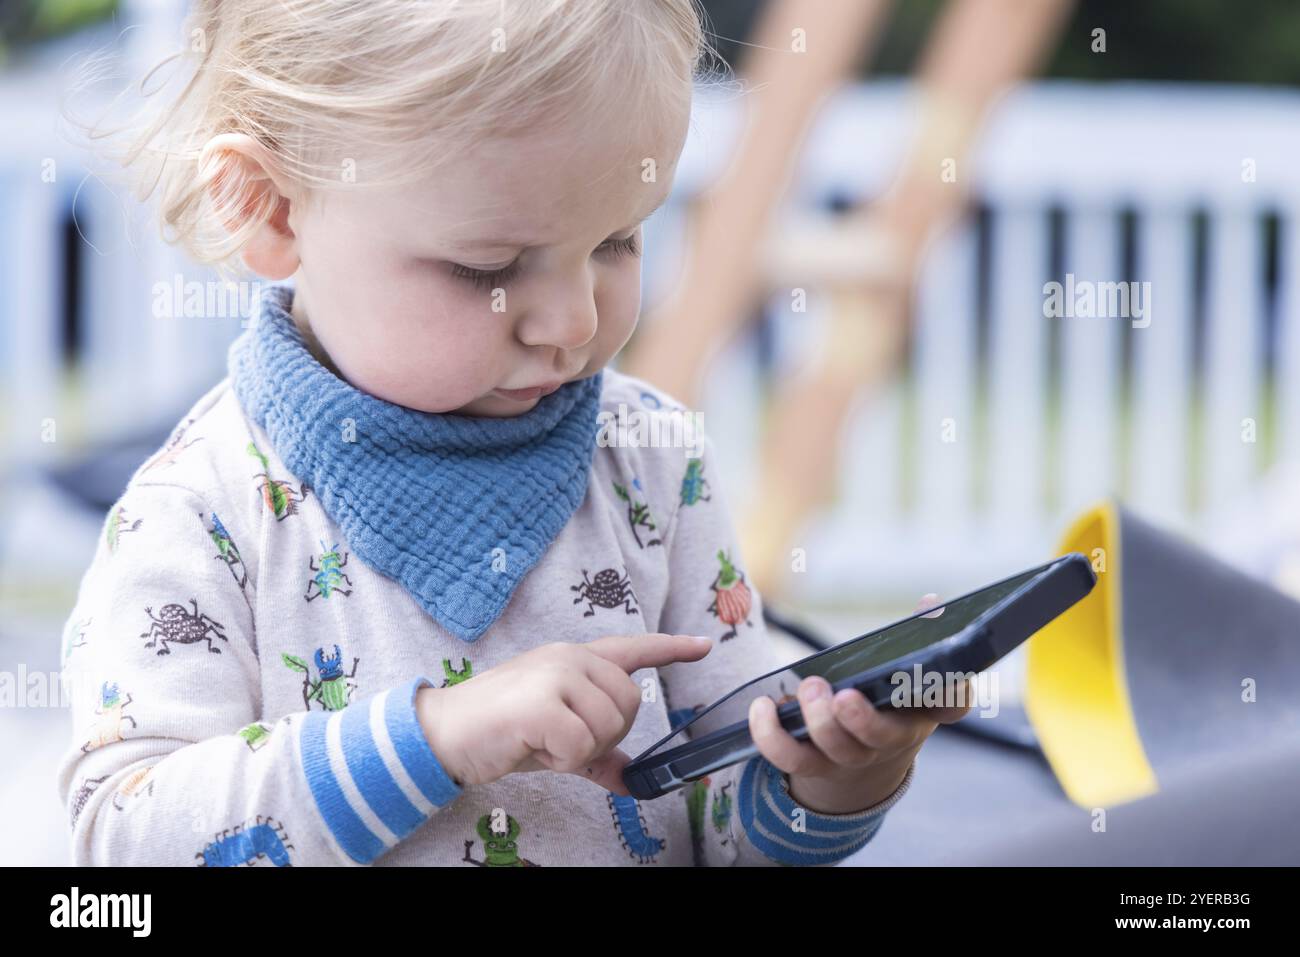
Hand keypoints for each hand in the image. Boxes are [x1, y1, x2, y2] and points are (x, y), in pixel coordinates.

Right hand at [416, 633, 712, 795]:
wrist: (442, 734)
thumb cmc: (499, 732)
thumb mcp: (555, 738)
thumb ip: (595, 751)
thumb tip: (630, 780)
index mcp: (574, 659)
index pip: (633, 648)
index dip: (672, 649)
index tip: (704, 645)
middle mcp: (569, 658)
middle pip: (631, 705)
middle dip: (606, 737)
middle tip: (562, 742)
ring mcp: (555, 675)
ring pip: (611, 727)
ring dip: (581, 751)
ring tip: (543, 743)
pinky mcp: (541, 702)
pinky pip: (582, 745)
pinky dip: (563, 760)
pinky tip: (534, 748)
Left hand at [746, 592, 972, 814]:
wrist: (868, 760)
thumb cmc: (887, 699)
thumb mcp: (906, 668)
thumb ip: (919, 635)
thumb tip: (931, 603)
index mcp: (922, 708)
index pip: (950, 704)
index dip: (951, 692)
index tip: (941, 678)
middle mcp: (892, 738)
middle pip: (882, 738)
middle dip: (860, 718)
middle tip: (841, 693)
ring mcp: (854, 756)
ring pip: (839, 751)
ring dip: (819, 722)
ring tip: (807, 687)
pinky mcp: (816, 764)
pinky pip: (793, 759)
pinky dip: (772, 736)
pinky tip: (762, 707)